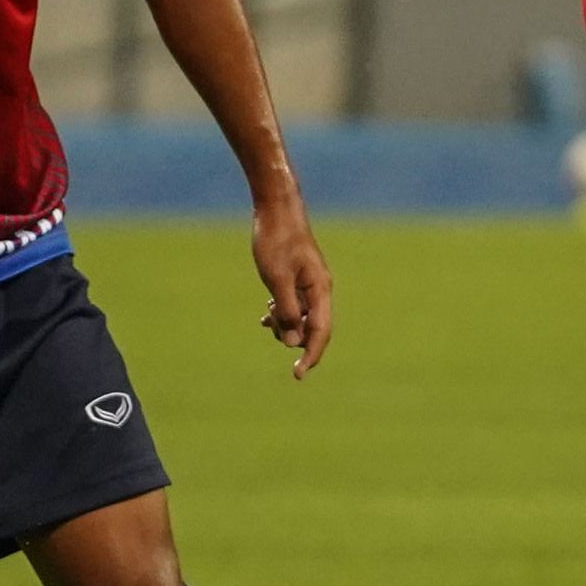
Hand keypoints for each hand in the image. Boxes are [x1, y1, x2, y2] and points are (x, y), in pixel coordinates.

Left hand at [252, 200, 334, 378]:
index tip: (297, 375)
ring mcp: (310, 286)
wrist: (276, 209)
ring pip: (301, 319)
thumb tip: (291, 342)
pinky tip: (266, 313)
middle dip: (291, 335)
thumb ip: (286, 311)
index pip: (320, 332)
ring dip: (284, 323)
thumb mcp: (276, 278)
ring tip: (266, 313)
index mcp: (320, 289)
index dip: (310, 356)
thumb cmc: (276, 240)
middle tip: (267, 321)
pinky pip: (294, 307)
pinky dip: (281, 313)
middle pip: (311, 329)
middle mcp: (319, 290)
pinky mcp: (299, 280)